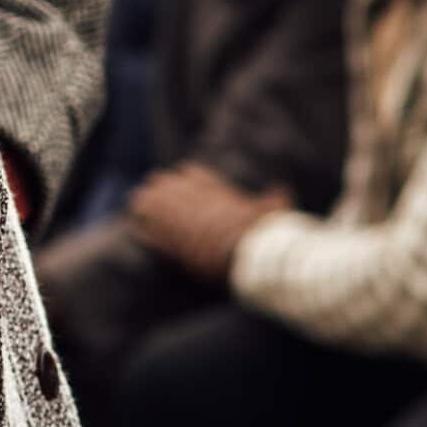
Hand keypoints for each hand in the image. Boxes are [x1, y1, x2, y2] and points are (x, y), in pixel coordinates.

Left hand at [130, 164, 291, 285]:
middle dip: (158, 192)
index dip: (183, 182)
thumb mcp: (271, 209)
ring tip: (142, 215)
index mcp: (210, 186)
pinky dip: (142, 233)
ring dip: (144, 208)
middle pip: (160, 182)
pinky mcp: (165, 240)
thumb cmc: (260, 230)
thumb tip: (284, 190)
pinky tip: (142, 236)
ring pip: (144, 202)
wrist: (246, 253)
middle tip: (157, 204)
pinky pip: (143, 231)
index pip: (187, 173)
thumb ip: (275, 197)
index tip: (181, 189)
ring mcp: (173, 217)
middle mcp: (187, 196)